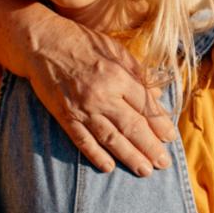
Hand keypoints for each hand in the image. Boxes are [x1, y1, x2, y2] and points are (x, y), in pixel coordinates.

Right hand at [24, 14, 174, 176]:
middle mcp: (103, 95)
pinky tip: (109, 167)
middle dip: (151, 147)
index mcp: (118, 76)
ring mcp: (83, 108)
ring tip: (144, 170)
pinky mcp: (65, 115)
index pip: (146, 106)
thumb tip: (157, 95)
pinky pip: (83, 140)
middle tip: (164, 163)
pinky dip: (96, 155)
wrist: (42, 43)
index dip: (161, 124)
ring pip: (111, 138)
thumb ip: (137, 73)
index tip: (171, 137)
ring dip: (130, 157)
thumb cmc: (82, 42)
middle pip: (133, 126)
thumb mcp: (115, 49)